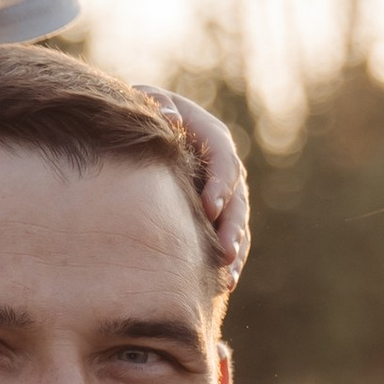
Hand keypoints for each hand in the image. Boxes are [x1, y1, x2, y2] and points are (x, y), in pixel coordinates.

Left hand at [144, 88, 250, 281]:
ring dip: (235, 249)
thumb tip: (170, 118)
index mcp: (213, 136)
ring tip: (227, 277)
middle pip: (238, 199)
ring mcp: (226, 192)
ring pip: (238, 223)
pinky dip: (229, 259)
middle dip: (232, 227)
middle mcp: (225, 166)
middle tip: (224, 252)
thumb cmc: (145, 113)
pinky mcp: (218, 213)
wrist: (147, 129)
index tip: (209, 208)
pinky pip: (230, 237)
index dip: (220, 185)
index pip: (224, 161)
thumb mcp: (146, 100)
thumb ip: (157, 104)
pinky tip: (224, 283)